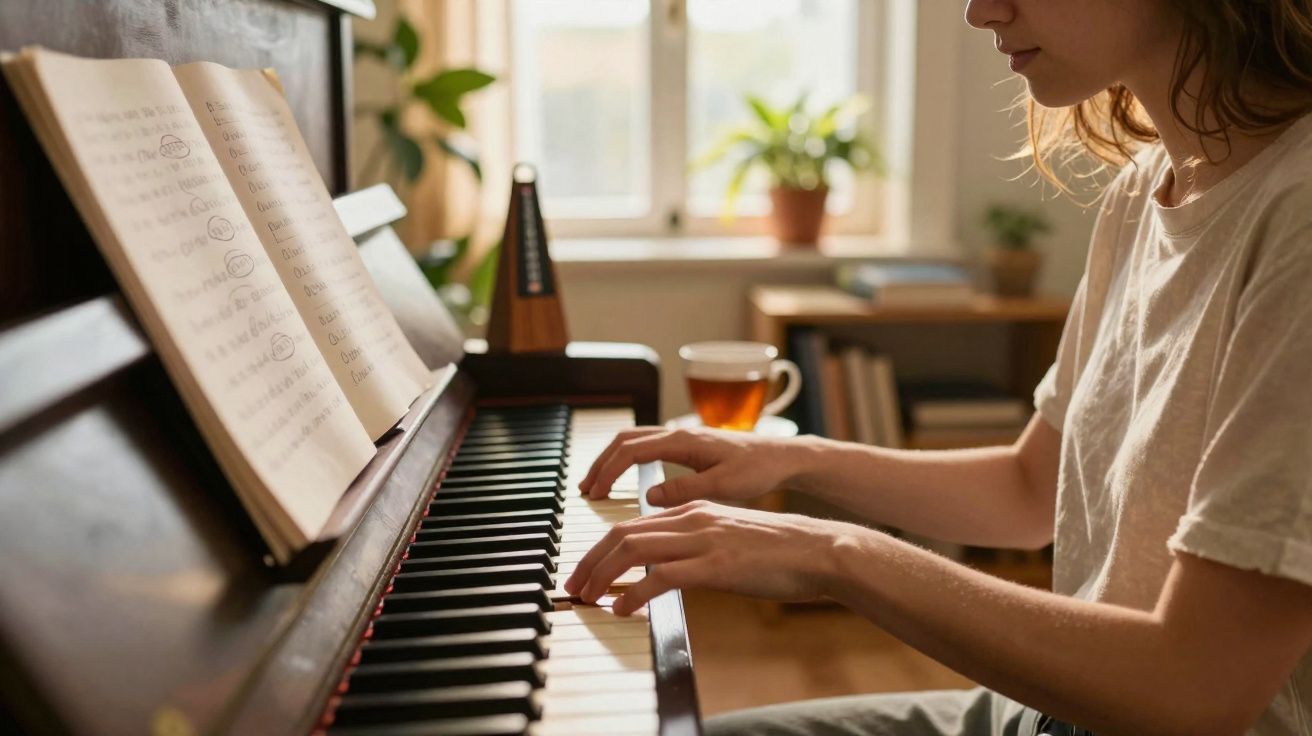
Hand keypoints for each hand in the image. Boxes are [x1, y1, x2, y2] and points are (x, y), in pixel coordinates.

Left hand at [562, 500, 853, 615]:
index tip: (586, 571)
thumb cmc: (779, 551)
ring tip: (588, 597)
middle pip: (622, 533)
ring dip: (603, 575)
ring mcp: (704, 540)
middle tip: (574, 585)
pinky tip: (623, 609)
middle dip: (590, 560)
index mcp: (694, 510)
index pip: (632, 524)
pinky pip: (662, 577)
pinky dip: (634, 593)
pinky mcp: (717, 565)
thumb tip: (668, 570)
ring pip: (634, 549)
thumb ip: (696, 546)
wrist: (819, 550)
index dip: (600, 548)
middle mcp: (692, 518)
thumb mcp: (728, 539)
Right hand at [578, 426, 811, 505]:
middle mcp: (679, 434)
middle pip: (625, 440)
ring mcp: (683, 438)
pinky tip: (628, 479)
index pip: (631, 450)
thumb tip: (648, 497)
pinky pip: (648, 447)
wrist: (783, 457)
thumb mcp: (723, 485)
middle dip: (601, 463)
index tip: (595, 493)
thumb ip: (684, 490)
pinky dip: (629, 460)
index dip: (608, 471)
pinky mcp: (689, 447)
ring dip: (613, 460)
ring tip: (598, 484)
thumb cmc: (758, 469)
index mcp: (683, 441)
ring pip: (635, 441)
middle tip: (586, 489)